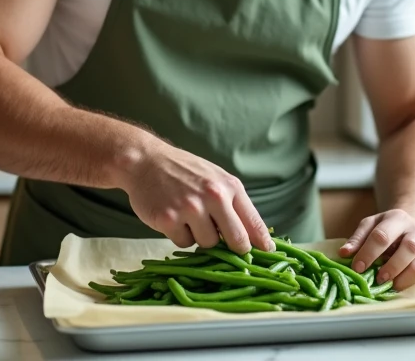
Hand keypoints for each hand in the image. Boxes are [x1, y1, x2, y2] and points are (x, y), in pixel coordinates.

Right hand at [119, 139, 273, 254]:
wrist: (145, 160)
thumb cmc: (184, 171)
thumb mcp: (215, 178)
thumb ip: (233, 203)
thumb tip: (253, 235)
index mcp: (229, 186)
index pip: (253, 221)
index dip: (262, 241)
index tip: (268, 253)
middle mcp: (213, 196)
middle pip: (236, 239)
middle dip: (236, 249)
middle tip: (230, 249)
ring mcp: (190, 208)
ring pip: (208, 244)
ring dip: (201, 237)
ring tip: (189, 217)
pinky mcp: (169, 219)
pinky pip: (183, 243)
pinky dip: (180, 235)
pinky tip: (173, 217)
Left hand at [339, 209, 414, 290]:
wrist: (413, 224)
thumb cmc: (387, 228)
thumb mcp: (371, 226)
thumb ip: (357, 239)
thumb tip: (343, 253)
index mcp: (396, 218)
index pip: (382, 235)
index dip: (368, 253)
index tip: (357, 268)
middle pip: (407, 247)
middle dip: (391, 266)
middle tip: (377, 279)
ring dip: (403, 276)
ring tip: (389, 285)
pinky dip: (411, 282)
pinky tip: (399, 286)